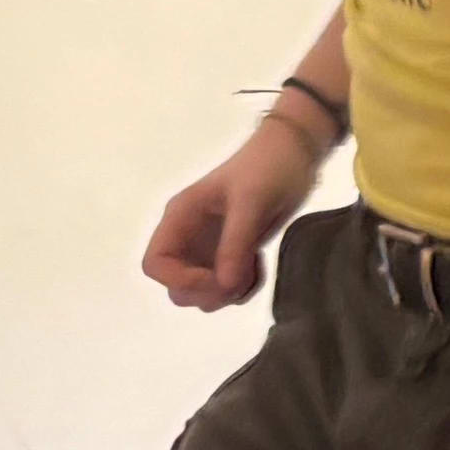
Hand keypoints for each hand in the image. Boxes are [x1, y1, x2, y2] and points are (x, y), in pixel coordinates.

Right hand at [144, 105, 328, 312]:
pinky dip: (243, 288)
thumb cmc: (267, 169)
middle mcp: (188, 238)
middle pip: (177, 287)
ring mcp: (208, 250)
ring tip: (254, 269)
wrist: (294, 155)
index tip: (215, 280)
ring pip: (203, 294)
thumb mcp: (250, 203)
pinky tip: (260, 266)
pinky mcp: (230, 256)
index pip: (154, 264)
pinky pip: (227, 289)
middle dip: (207, 292)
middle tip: (239, 279)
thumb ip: (235, 244)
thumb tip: (224, 285)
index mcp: (180, 217)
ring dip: (228, 293)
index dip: (178, 280)